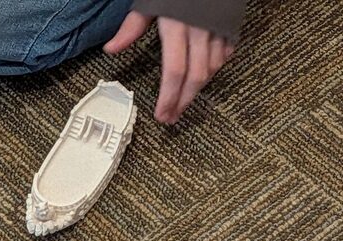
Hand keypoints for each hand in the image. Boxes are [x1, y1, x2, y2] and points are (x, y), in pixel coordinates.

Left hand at [104, 12, 234, 124]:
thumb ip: (132, 26)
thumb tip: (111, 49)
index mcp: (178, 25)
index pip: (174, 71)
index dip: (169, 97)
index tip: (162, 115)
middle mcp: (201, 29)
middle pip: (195, 77)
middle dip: (184, 101)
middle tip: (172, 117)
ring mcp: (219, 26)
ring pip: (212, 68)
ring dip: (198, 87)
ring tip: (184, 99)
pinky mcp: (231, 22)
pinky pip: (226, 52)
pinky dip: (215, 66)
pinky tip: (205, 74)